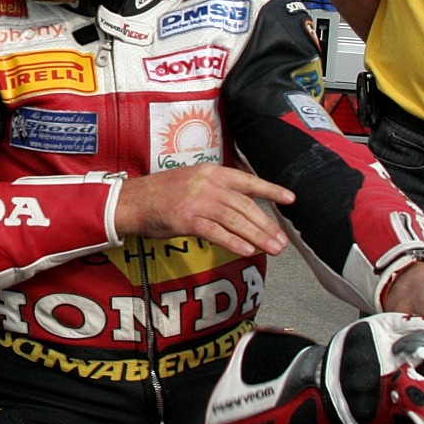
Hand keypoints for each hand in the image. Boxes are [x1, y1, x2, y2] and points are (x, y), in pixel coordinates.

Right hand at [112, 165, 292, 256]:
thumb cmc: (162, 194)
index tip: (290, 199)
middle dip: (267, 225)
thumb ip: (216, 189)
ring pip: (236, 219)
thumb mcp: (192, 181)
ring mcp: (197, 201)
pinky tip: (248, 251)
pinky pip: (216, 232)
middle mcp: (207, 184)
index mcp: (211, 172)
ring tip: (273, 249)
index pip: (247, 181)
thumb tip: (243, 207)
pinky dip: (234, 242)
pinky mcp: (187, 219)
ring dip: (257, 236)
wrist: (132, 201)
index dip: (270, 190)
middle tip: (282, 241)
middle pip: (245, 205)